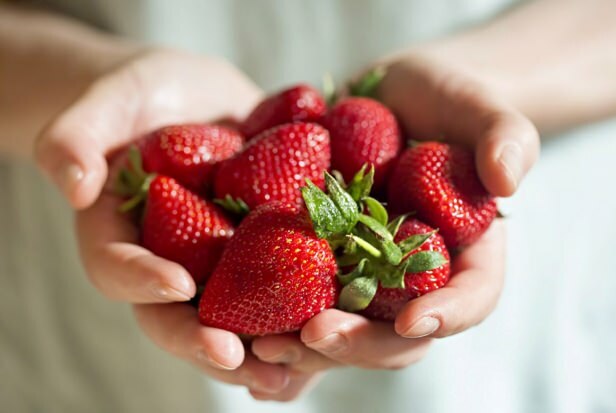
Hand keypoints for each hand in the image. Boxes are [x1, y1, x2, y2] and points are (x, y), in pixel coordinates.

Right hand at [34, 49, 308, 395]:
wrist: (197, 99)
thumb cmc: (141, 97)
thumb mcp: (107, 101)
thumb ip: (76, 136)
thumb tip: (71, 182)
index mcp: (121, 237)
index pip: (118, 269)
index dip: (142, 282)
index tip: (177, 285)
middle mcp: (170, 263)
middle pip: (179, 317)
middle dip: (207, 343)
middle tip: (238, 358)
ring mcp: (219, 265)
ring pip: (234, 320)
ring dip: (261, 350)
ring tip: (292, 371)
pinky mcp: (263, 252)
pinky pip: (280, 290)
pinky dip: (303, 315)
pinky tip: (334, 331)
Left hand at [251, 50, 537, 394]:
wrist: (393, 98)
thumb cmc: (446, 103)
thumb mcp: (480, 109)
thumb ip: (505, 136)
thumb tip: (509, 179)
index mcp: (463, 254)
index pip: (471, 297)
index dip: (449, 315)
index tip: (416, 321)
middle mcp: (411, 278)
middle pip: (394, 332)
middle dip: (357, 344)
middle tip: (315, 336)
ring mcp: (362, 274)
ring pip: (342, 329)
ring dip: (304, 348)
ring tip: (262, 346)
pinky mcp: (320, 261)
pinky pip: (299, 302)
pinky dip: (272, 324)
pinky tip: (240, 339)